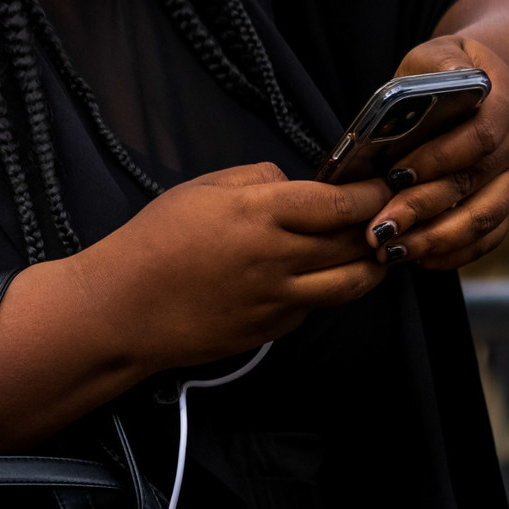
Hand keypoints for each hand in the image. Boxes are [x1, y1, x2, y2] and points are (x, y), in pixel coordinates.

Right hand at [80, 161, 386, 370]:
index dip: (371, 193)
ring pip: (348, 284)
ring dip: (369, 267)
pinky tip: (314, 279)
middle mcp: (276, 258)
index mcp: (259, 213)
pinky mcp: (269, 330)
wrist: (123, 310)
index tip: (381, 185)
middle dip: (378, 225)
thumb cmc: (154, 243)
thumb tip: (296, 184)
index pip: (340, 204)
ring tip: (372, 253)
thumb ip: (257, 178)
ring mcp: (276, 300)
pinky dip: (323, 292)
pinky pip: (312, 308)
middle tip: (385, 215)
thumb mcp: (202, 188)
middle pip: (353, 243)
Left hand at [365, 34, 508, 271]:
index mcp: (504, 103)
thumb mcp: (441, 56)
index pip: (478, 135)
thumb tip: (428, 87)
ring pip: (483, 221)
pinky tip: (416, 259)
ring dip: (435, 241)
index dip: (438, 158)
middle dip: (422, 208)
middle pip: (473, 183)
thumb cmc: (451, 75)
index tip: (395, 175)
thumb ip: (434, 69)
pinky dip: (453, 256)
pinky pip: (486, 240)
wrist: (492, 91)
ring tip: (391, 252)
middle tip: (378, 229)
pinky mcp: (508, 206)